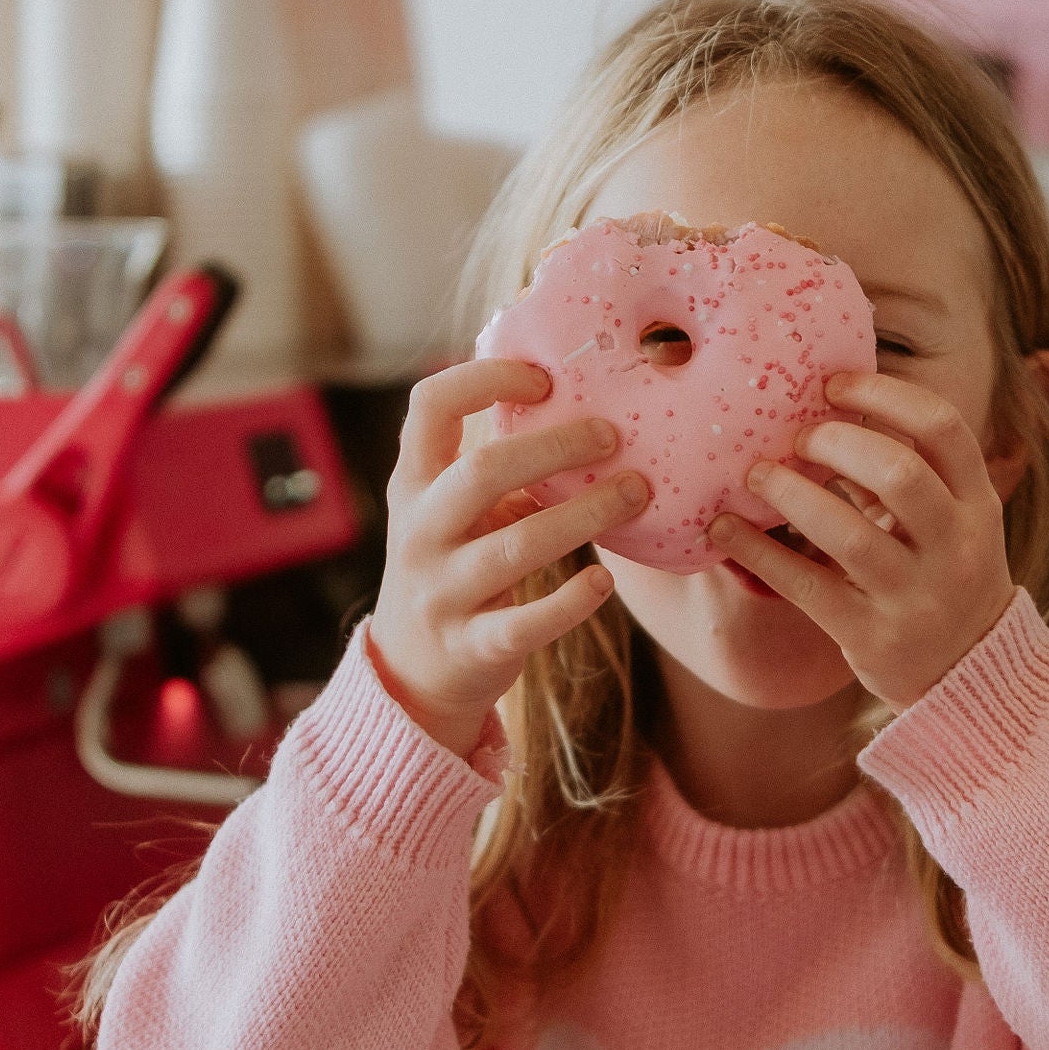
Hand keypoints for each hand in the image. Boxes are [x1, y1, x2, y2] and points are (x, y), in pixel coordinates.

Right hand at [369, 356, 644, 757]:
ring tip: (637, 493)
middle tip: (613, 435)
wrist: (411, 671)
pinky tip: (605, 581)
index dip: (485, 378)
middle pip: (483, 470)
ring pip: (517, 546)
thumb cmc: (452, 566)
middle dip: (554, 446)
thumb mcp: (452, 511)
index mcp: (413, 483)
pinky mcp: (472, 645)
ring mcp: (443, 591)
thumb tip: (577, 402)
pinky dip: (570, 601)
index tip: (544, 379)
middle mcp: (421, 531)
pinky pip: (526, 623)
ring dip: (584, 514)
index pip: (431, 406)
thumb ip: (494, 468)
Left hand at [707, 371, 1017, 711]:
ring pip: (851, 536)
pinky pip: (809, 588)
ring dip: (793, 495)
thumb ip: (904, 472)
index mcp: (978, 503)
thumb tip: (821, 406)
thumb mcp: (948, 520)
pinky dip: (761, 555)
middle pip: (900, 474)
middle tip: (796, 436)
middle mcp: (956, 547)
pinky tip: (724, 530)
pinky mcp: (875, 637)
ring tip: (755, 475)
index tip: (833, 383)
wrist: (968, 673)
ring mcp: (917, 596)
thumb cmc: (940, 574)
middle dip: (838, 443)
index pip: (942, 429)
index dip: (885, 395)